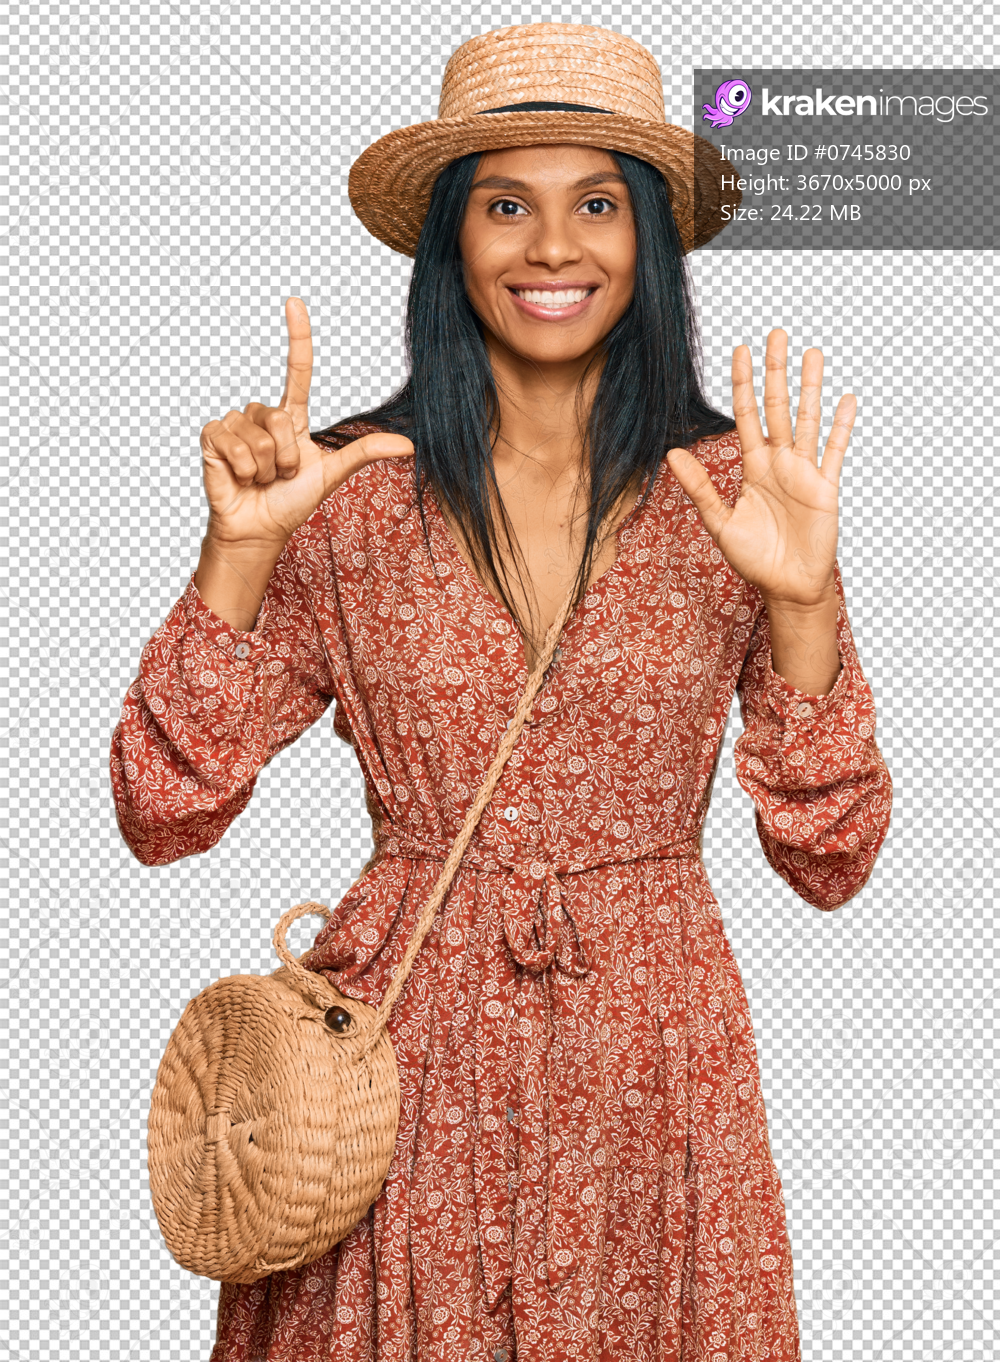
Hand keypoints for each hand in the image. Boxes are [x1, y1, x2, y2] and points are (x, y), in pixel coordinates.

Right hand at [199, 297, 412, 550]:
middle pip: (278, 416)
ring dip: (263, 466)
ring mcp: (236, 424)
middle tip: (278, 475)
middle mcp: (264, 416)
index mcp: (292, 418)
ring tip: (259, 478)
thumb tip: (408, 445)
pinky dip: (241, 467)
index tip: (294, 302)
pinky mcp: (213, 437)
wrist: (260, 530)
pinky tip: (239, 477)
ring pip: (257, 433)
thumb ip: (363, 453)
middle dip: (283, 455)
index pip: (297, 370)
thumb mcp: (331, 474)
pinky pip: (232, 441)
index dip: (297, 337)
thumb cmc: (291, 503)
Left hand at [666, 328, 854, 610]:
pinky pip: (835, 452)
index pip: (746, 416)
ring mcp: (805, 473)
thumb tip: (671, 453)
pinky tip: (846, 400)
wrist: (786, 588)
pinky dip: (842, 427)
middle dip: (776, 372)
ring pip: (808, 420)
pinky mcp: (826, 489)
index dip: (743, 384)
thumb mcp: (720, 523)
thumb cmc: (754, 559)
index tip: (740, 349)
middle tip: (776, 334)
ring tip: (812, 354)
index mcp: (753, 467)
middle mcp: (779, 463)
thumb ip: (699, 487)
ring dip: (810, 388)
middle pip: (777, 407)